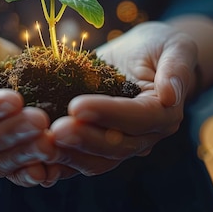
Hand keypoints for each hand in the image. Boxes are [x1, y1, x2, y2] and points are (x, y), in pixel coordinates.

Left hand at [42, 21, 197, 185]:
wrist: (140, 56)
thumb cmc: (158, 46)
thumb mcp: (175, 46)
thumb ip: (176, 67)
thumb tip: (171, 95)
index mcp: (164, 113)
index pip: (137, 118)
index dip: (108, 114)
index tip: (77, 105)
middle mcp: (145, 136)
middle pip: (116, 146)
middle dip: (84, 139)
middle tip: (54, 129)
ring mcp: (121, 145)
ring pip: (97, 161)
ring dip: (69, 155)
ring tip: (42, 142)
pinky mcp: (99, 145)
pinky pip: (80, 162)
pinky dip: (60, 165)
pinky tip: (36, 159)